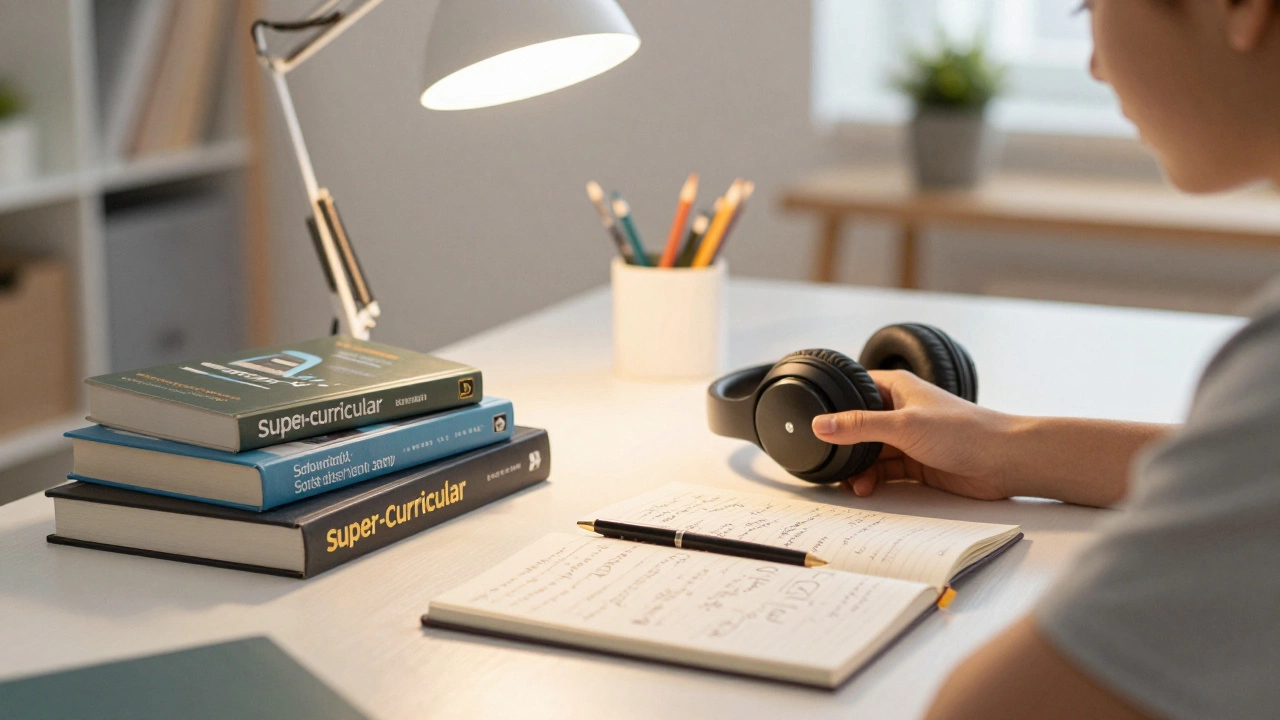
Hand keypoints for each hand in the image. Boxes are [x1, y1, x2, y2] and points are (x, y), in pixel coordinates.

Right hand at [811, 370, 1014, 499]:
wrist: (1004, 461)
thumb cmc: (965, 431)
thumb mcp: (903, 425)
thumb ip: (859, 426)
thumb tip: (820, 424)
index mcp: (896, 388)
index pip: (855, 389)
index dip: (834, 403)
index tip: (814, 421)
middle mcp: (900, 411)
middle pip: (859, 427)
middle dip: (844, 445)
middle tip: (829, 462)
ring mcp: (908, 439)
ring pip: (870, 453)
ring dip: (859, 468)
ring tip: (852, 483)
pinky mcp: (917, 463)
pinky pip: (885, 471)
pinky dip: (873, 480)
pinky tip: (866, 488)